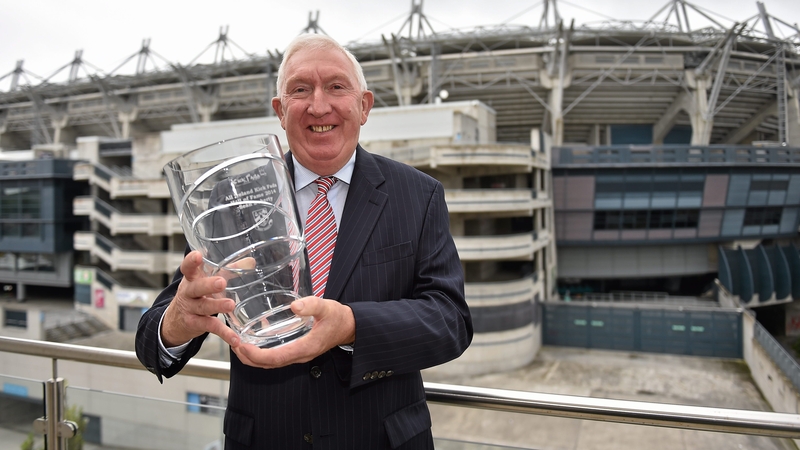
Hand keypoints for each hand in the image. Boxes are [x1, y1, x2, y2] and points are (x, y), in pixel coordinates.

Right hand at [161, 250, 240, 347]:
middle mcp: (188, 293)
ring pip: (204, 307)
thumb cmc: (197, 294)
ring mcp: (190, 309)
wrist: (175, 320)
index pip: (188, 267)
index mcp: (191, 278)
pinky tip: (235, 338)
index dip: (191, 261)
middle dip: (208, 284)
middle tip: (221, 282)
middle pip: (196, 287)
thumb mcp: (207, 280)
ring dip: (217, 306)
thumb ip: (229, 270)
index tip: (198, 255)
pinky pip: (211, 327)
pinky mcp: (195, 324)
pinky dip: (224, 333)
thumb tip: (251, 262)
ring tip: (230, 305)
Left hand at [232, 296, 355, 368]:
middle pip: (269, 364)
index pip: (275, 358)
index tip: (241, 346)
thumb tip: (294, 307)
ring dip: (253, 357)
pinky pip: (276, 357)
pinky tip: (254, 339)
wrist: (350, 327)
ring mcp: (298, 355)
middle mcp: (299, 355)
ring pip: (271, 363)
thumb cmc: (339, 317)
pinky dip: (262, 353)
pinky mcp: (297, 351)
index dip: (256, 355)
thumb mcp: (327, 307)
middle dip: (248, 357)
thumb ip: (311, 305)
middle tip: (233, 344)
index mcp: (305, 347)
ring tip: (238, 344)